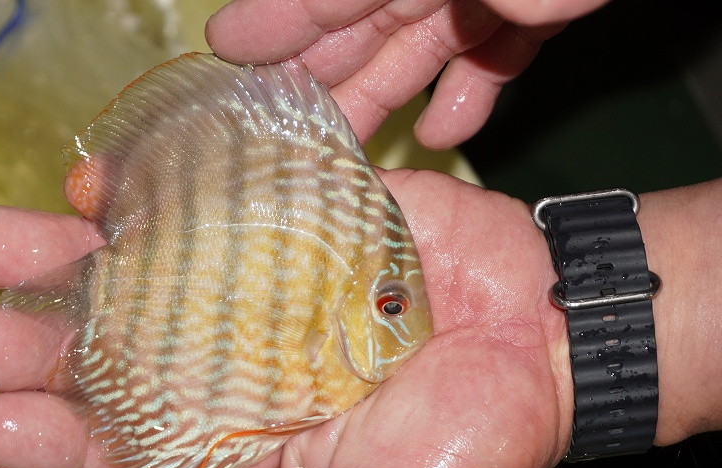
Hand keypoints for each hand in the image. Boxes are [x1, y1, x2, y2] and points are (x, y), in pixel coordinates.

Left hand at [0, 171, 574, 467]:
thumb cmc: (472, 436)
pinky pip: (212, 199)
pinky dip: (157, 189)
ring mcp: (262, 280)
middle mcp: (239, 354)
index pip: (132, 443)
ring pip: (147, 269)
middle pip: (121, 349)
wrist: (543, 337)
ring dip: (73, 257)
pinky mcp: (294, 219)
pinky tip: (99, 184)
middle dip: (39, 339)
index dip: (60, 438)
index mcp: (248, 435)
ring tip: (0, 244)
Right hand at [205, 0, 610, 147]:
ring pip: (427, 39)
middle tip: (279, 127)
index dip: (276, 19)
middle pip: (369, 14)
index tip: (227, 57)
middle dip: (325, 68)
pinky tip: (448, 130)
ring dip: (391, 93)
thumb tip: (417, 16)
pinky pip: (498, 51)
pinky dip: (473, 91)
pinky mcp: (545, 2)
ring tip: (353, 148)